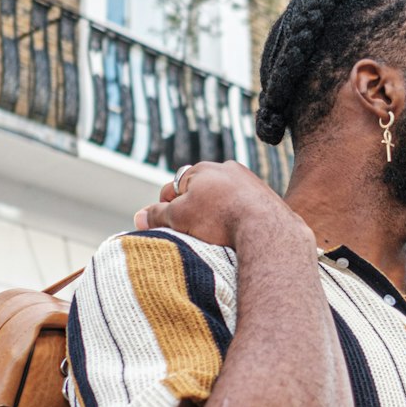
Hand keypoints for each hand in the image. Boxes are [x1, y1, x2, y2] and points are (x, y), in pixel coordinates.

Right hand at [133, 160, 307, 251]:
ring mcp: (249, 181)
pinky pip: (244, 207)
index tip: (167, 228)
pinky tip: (236, 234)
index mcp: (202, 169)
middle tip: (190, 233)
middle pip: (200, 192)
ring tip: (214, 237)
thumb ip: (157, 215)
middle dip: (192, 210)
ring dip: (215, 214)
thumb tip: (138, 217)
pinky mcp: (266, 197)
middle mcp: (226, 169)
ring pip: (223, 199)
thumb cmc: (219, 219)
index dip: (166, 209)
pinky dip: (237, 217)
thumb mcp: (180, 217)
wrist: (267, 227)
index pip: (173, 188)